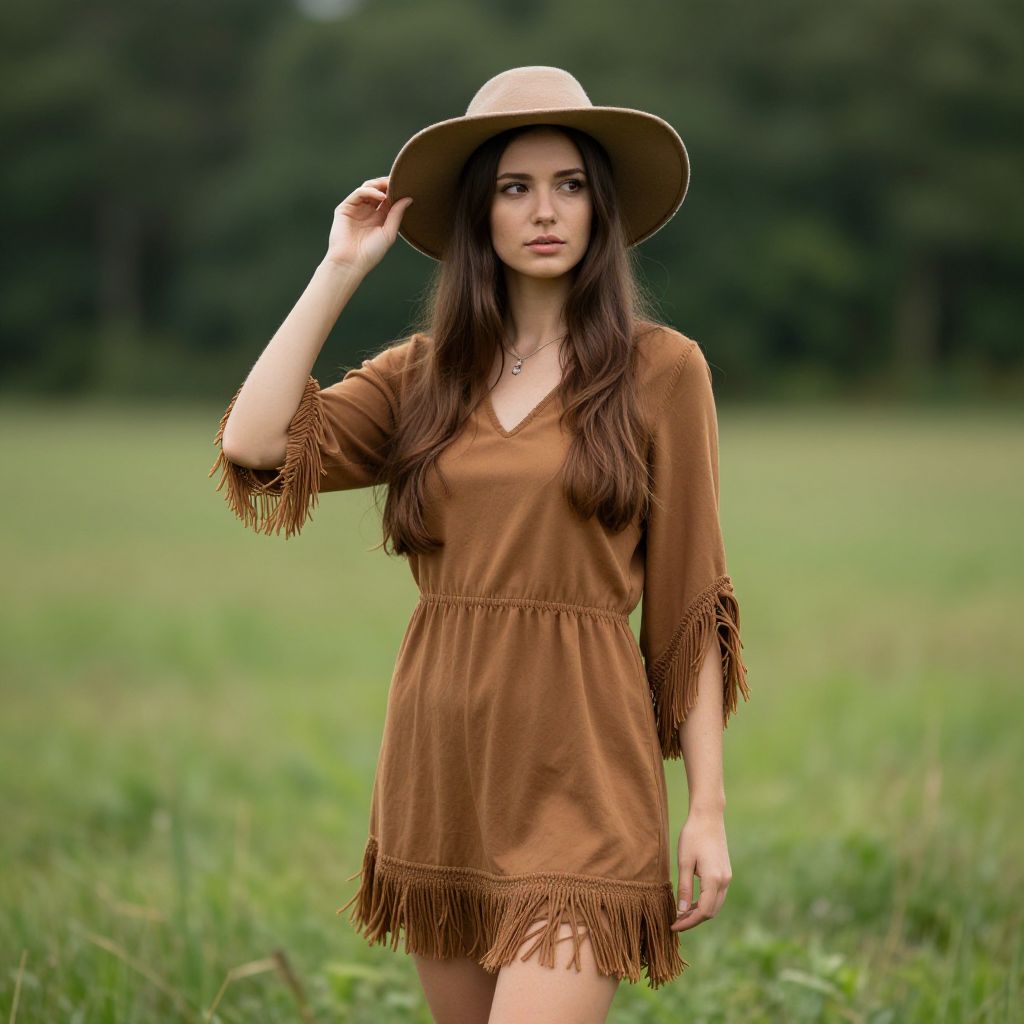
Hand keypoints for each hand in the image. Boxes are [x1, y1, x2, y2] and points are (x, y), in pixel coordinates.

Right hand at [324, 175, 413, 273]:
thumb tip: (409, 198)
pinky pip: (358, 193)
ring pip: (368, 188)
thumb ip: (397, 214)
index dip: (397, 191)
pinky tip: (381, 196)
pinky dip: (370, 192)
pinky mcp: (345, 208)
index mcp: (379, 217)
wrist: (351, 262)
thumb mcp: (389, 233)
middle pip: (378, 190)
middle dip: (388, 184)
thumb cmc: (371, 253)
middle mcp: (367, 211)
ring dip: (380, 185)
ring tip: (391, 186)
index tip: (408, 185)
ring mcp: (356, 208)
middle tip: (400, 181)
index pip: (389, 198)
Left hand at [670, 808, 731, 932]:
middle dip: (694, 920)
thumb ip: (684, 888)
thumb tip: (682, 912)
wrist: (708, 816)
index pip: (703, 912)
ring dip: (700, 912)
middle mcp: (724, 881)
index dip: (688, 922)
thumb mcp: (684, 861)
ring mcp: (727, 877)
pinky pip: (717, 895)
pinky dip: (706, 902)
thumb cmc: (693, 835)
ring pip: (716, 904)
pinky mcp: (726, 872)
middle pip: (711, 912)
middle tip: (675, 922)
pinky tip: (692, 901)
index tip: (673, 925)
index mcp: (714, 879)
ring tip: (681, 913)